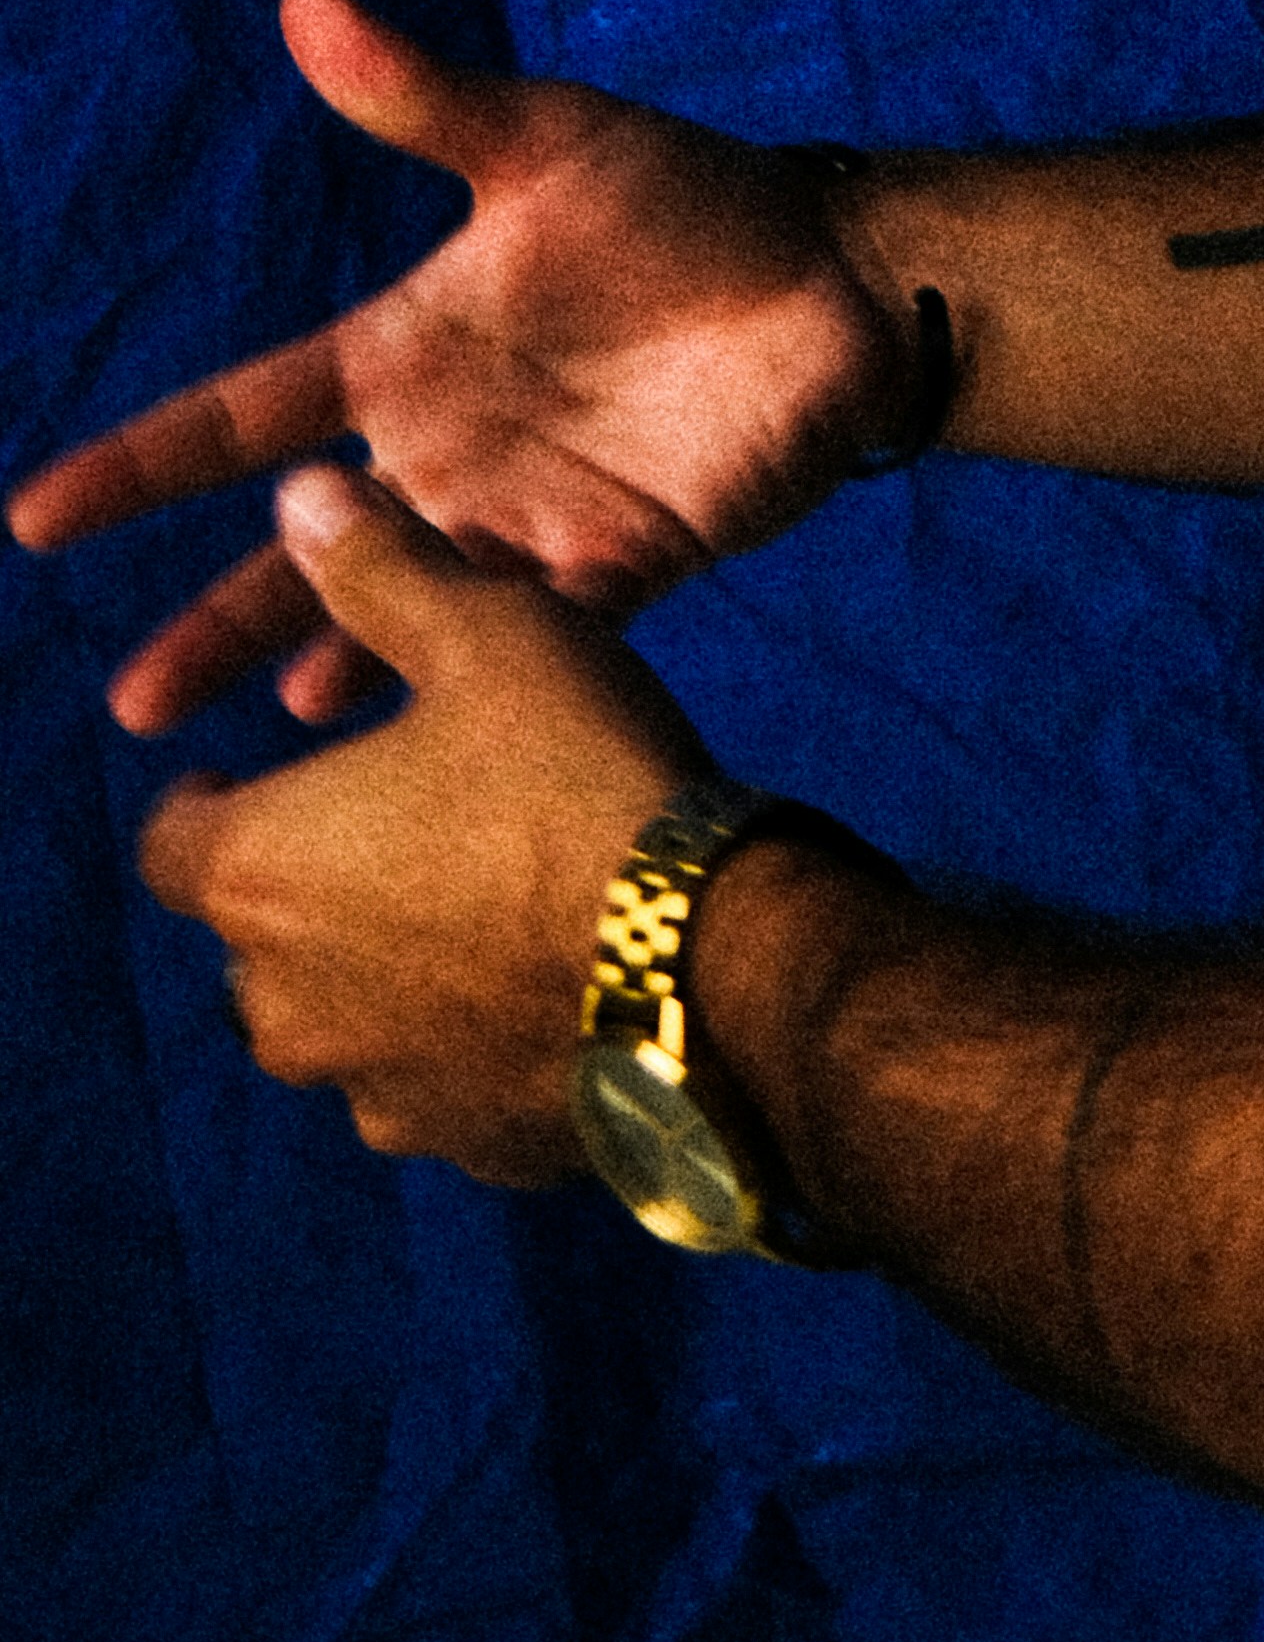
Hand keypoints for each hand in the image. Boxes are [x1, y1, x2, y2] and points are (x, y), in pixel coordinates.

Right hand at [12, 0, 905, 733]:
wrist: (839, 269)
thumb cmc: (688, 195)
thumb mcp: (548, 138)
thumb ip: (423, 93)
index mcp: (409, 352)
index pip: (248, 416)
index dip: (144, 463)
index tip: (34, 515)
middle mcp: (447, 451)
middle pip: (306, 552)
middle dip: (217, 623)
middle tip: (133, 709)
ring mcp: (526, 516)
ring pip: (403, 615)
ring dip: (335, 673)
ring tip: (270, 751)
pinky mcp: (621, 564)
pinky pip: (532, 640)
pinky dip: (477, 683)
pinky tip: (425, 740)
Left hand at [138, 467, 704, 1186]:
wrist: (713, 968)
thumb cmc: (583, 778)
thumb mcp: (493, 637)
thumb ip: (384, 572)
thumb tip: (299, 495)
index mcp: (260, 872)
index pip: (172, 840)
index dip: (212, 796)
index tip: (264, 767)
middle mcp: (283, 1001)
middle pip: (257, 937)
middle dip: (311, 882)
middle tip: (403, 819)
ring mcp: (372, 1090)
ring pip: (346, 1020)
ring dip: (388, 966)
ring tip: (487, 897)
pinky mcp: (464, 1147)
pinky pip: (440, 1082)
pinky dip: (470, 1035)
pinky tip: (555, 974)